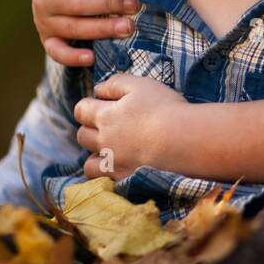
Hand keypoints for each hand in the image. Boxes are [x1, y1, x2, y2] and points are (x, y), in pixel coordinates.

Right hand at [33, 0, 138, 66]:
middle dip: (109, 4)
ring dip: (102, 29)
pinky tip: (91, 57)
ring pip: (73, 28)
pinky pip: (56, 51)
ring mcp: (43, 18)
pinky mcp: (47, 38)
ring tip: (129, 27)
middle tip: (136, 5)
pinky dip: (71, 57)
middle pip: (78, 3)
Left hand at [73, 73, 187, 178]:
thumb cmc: (163, 108)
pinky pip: (104, 179)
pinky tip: (119, 165)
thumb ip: (115, 83)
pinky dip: (106, 173)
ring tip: (112, 149)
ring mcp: (113, 161)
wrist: (182, 139)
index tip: (102, 104)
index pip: (81, 110)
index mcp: (105, 115)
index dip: (89, 105)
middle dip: (91, 128)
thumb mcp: (140, 85)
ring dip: (96, 154)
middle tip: (110, 125)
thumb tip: (98, 90)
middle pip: (82, 135)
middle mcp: (103, 140)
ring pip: (89, 162)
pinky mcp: (125, 177)